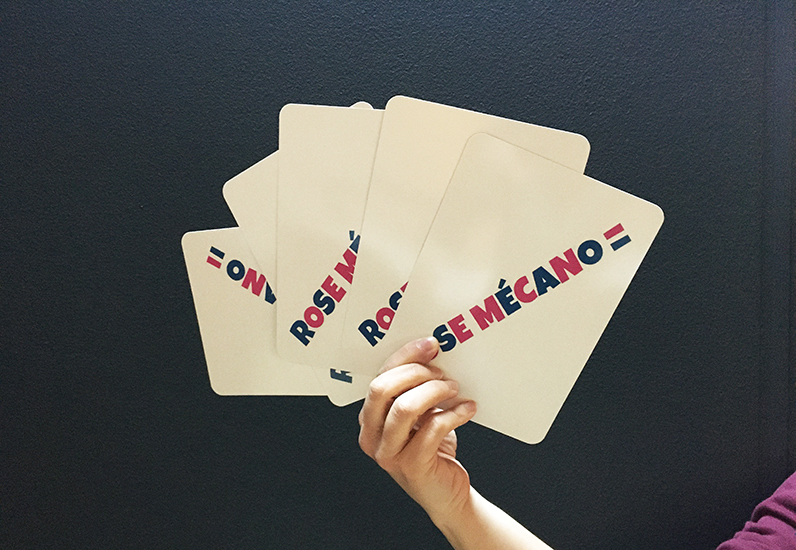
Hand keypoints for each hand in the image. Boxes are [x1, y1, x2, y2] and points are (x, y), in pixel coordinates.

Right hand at [358, 336, 477, 523]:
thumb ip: (416, 390)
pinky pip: (432, 428)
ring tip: (454, 389)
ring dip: (435, 392)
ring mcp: (389, 454)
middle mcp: (372, 437)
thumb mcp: (420, 416)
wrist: (446, 493)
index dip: (405, 358)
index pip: (379, 378)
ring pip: (405, 408)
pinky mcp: (412, 466)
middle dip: (416, 373)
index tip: (430, 345)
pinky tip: (467, 409)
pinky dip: (454, 413)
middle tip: (442, 372)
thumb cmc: (432, 449)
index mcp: (369, 419)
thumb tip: (433, 355)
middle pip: (383, 390)